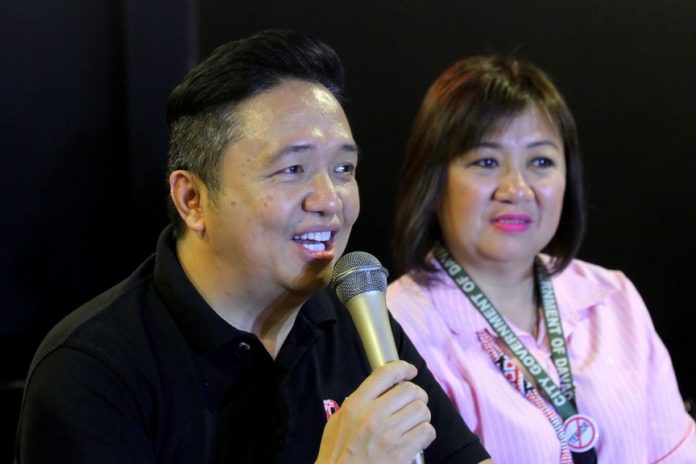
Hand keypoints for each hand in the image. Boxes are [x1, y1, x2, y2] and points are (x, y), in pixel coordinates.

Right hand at [315, 360, 434, 463]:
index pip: (385, 374)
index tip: (410, 371)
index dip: (403, 368)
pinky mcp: (401, 453)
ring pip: (421, 410)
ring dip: (422, 415)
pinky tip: (417, 436)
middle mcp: (373, 416)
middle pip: (410, 390)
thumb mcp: (339, 419)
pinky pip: (427, 431)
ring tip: (414, 421)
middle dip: (417, 394)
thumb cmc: (338, 452)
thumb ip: (360, 401)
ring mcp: (388, 435)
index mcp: (356, 404)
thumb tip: (384, 388)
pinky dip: (425, 432)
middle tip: (414, 401)